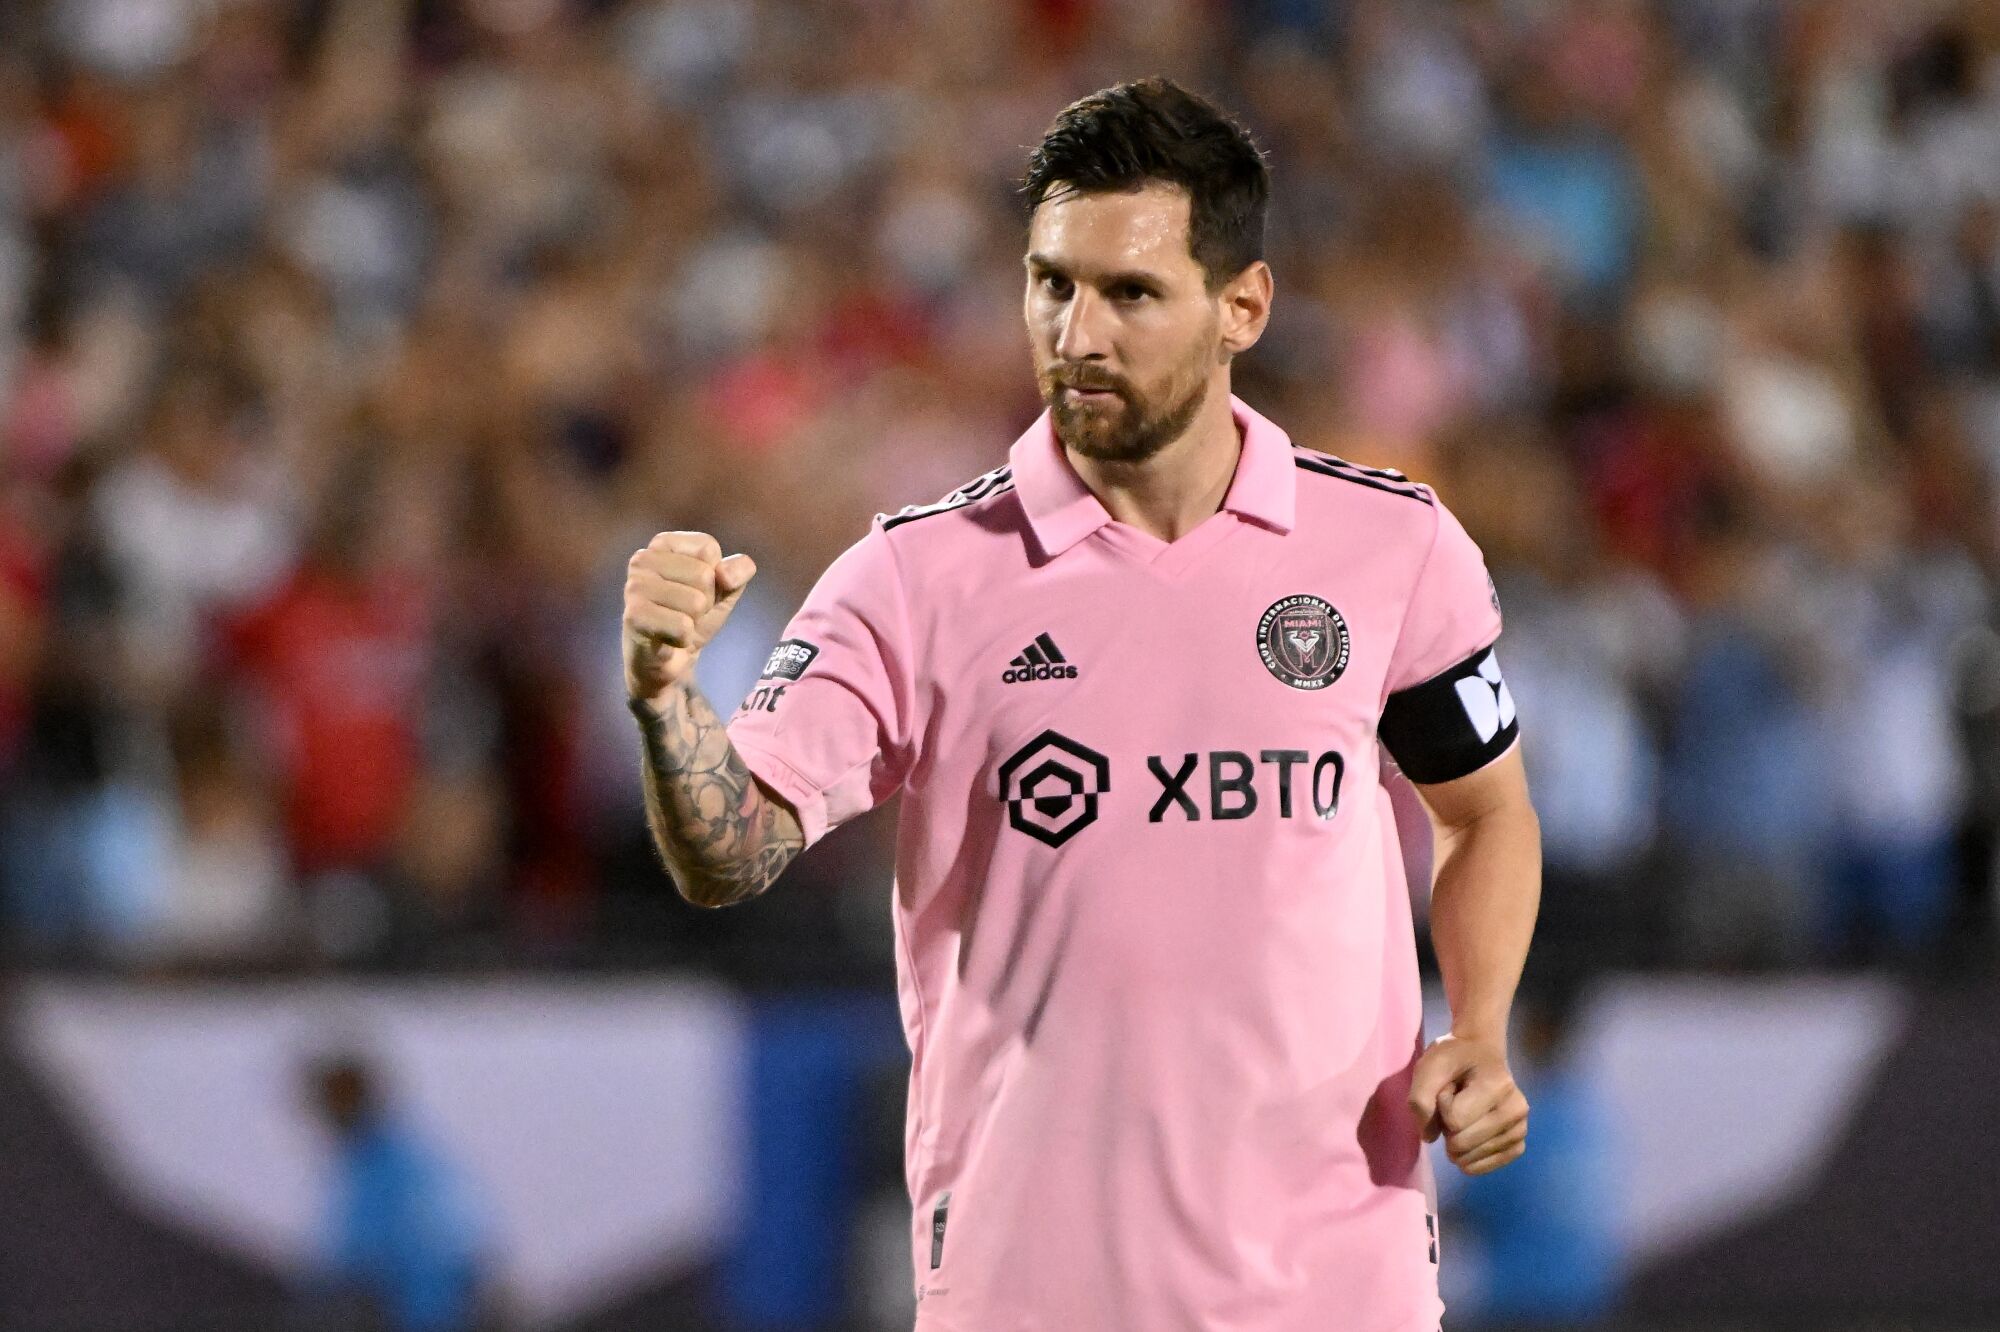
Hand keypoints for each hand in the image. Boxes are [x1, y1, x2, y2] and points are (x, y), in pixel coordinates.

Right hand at [624, 531, 757, 706]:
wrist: (670, 660)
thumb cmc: (694, 616)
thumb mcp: (725, 590)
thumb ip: (738, 571)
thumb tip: (725, 574)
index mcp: (663, 543)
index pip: (708, 548)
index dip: (715, 576)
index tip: (696, 589)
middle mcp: (642, 559)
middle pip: (704, 575)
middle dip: (704, 602)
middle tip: (685, 613)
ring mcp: (634, 587)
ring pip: (695, 602)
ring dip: (693, 622)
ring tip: (676, 624)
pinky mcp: (633, 616)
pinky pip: (683, 626)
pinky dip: (684, 639)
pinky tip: (668, 639)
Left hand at [1407, 1032, 1528, 1175]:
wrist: (1481, 1053)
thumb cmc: (1454, 1059)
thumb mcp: (1429, 1066)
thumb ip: (1420, 1099)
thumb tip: (1430, 1138)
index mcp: (1498, 1086)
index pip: (1454, 1120)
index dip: (1441, 1107)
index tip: (1449, 1088)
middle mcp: (1516, 1110)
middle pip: (1462, 1144)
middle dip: (1448, 1127)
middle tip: (1457, 1103)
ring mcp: (1520, 1129)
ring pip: (1471, 1157)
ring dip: (1457, 1141)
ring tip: (1466, 1114)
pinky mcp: (1518, 1144)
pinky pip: (1487, 1166)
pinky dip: (1470, 1158)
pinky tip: (1470, 1139)